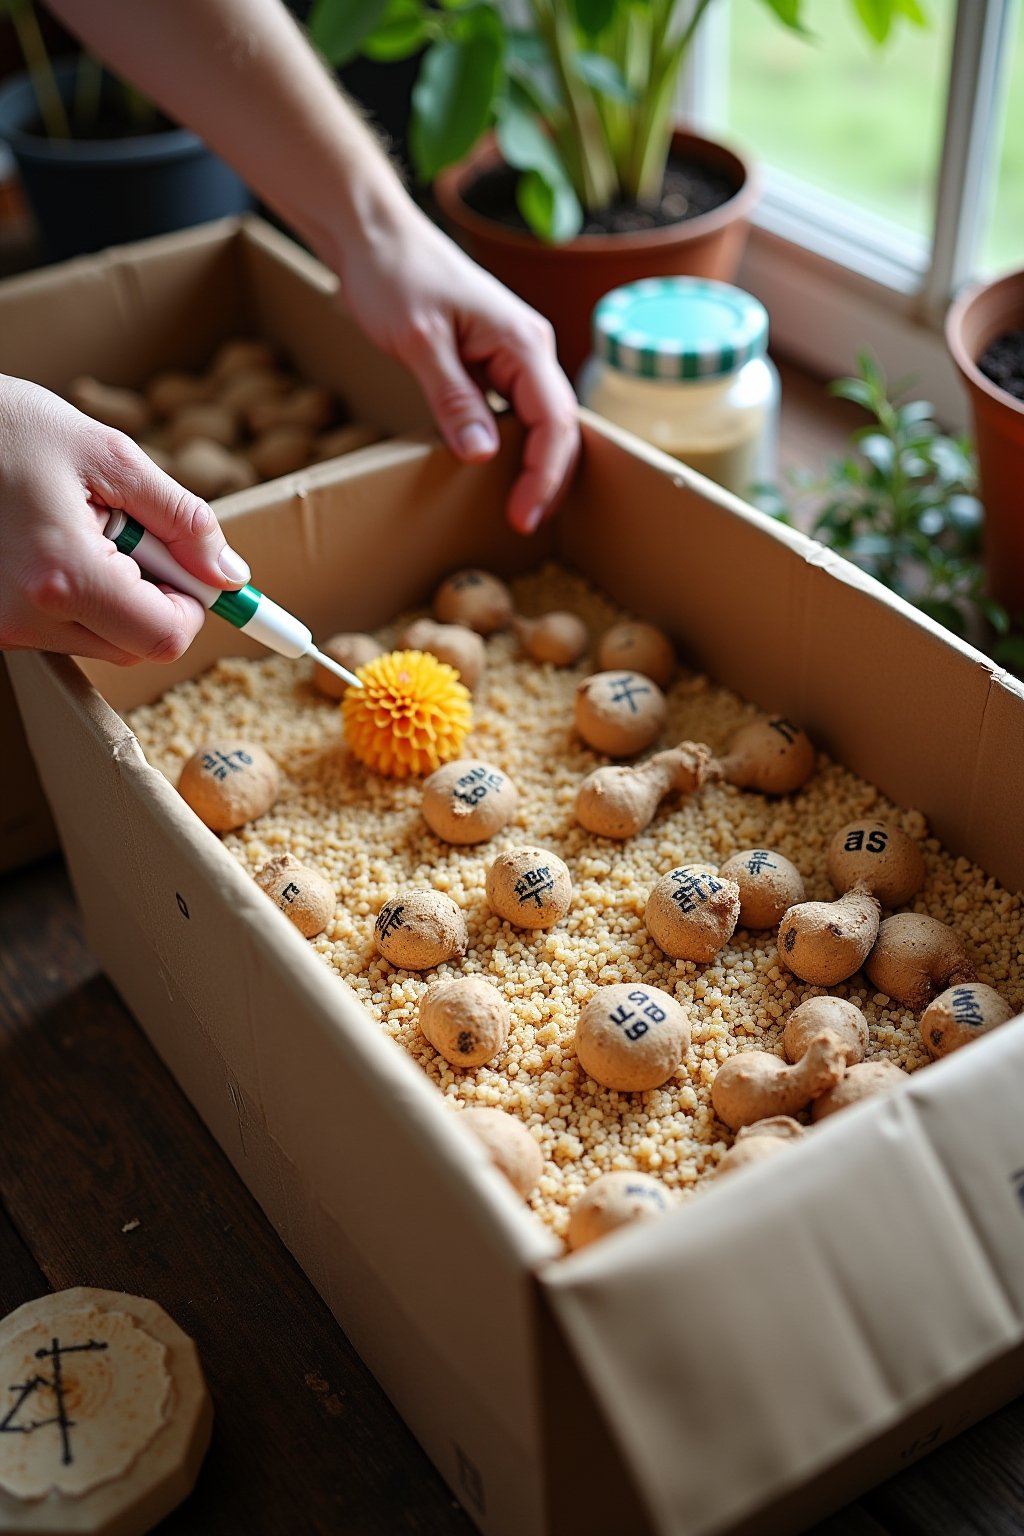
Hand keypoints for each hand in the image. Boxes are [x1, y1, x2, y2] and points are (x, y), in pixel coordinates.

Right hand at [0, 375, 250, 663]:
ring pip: (101, 641)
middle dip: (154, 598)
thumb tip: (230, 572)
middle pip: (135, 646)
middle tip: (130, 533)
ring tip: (82, 530)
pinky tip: (54, 544)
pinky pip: (62, 630)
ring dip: (115, 597)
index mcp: (64, 577)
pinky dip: (78, 596)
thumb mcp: (110, 455)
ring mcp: (3, 626)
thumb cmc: (9, 427)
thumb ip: (182, 517)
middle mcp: (27, 617)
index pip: (165, 637)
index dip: (193, 606)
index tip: (189, 566)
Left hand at [335, 205, 579, 534]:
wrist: (374, 236)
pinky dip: (514, 444)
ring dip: (534, 464)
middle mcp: (530, 347)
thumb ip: (454, 398)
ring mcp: (513, 353)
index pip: (554, 421)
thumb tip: (484, 455)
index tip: (521, 514)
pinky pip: (515, 409)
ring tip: (517, 507)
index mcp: (523, 341)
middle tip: (521, 522)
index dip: (544, 474)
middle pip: (558, 425)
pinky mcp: (492, 358)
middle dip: (547, 478)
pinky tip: (498, 470)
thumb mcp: (419, 341)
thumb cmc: (394, 276)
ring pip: (541, 420)